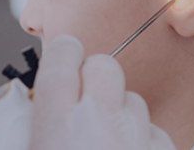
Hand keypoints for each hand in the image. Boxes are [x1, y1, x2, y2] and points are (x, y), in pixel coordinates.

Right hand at [29, 35, 174, 149]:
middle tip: (87, 101)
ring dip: (122, 115)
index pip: (62, 57)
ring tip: (108, 142)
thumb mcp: (38, 146)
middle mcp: (100, 125)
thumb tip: (39, 102)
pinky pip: (155, 133)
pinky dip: (144, 141)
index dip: (63, 53)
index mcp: (57, 126)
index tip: (65, 55)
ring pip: (133, 102)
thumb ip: (41, 122)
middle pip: (104, 66)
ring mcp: (137, 138)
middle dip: (96, 77)